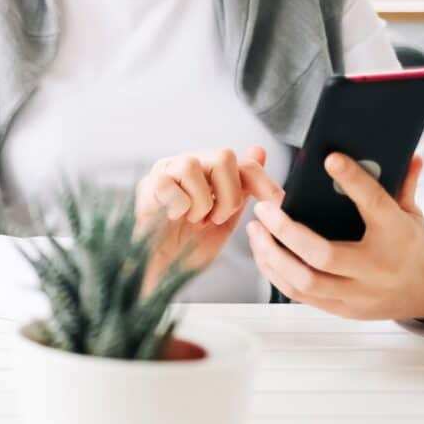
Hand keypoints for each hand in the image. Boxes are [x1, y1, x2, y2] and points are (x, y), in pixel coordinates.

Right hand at [135, 146, 284, 291]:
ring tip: (193, 220)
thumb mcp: (224, 220)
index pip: (244, 163)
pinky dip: (178, 206)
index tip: (276, 204)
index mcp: (210, 173)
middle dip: (229, 194)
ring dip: (201, 201)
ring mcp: (166, 171)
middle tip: (217, 219)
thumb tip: (259, 151)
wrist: (160, 272)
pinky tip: (173, 218)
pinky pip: (169, 183)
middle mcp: (189, 165)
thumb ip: (242, 190)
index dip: (263, 182)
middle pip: (223, 156)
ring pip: (193, 165)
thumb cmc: (188, 247)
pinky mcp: (147, 184)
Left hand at [247, 151, 423, 320]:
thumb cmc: (410, 244)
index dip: (354, 181)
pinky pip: (301, 295)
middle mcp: (376, 269)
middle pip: (324, 255)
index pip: (376, 206)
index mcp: (398, 236)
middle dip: (287, 231)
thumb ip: (403, 185)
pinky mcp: (343, 309)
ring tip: (255, 229)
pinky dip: (276, 273)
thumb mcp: (412, 213)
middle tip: (264, 207)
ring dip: (272, 255)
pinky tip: (262, 252)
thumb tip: (408, 154)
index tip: (330, 159)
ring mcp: (358, 294)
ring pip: (306, 281)